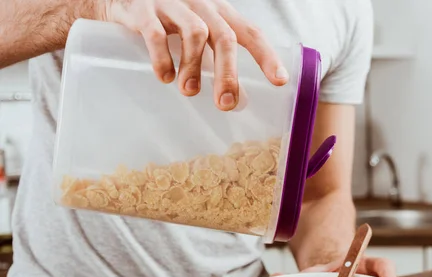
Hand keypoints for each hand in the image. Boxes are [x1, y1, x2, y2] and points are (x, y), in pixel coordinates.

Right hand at [101, 0, 288, 106]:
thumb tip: (236, 100)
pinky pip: (155, 32)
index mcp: (219, 12)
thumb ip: (215, 59)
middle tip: (225, 104)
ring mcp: (172, 4)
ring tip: (189, 91)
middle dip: (228, 73)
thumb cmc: (168, 21)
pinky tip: (164, 76)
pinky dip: (162, 57)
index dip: (266, 56)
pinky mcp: (143, 9)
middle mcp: (200, 4)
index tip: (280, 81)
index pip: (250, 33)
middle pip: (224, 36)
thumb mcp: (198, 32)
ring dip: (194, 66)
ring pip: (194, 32)